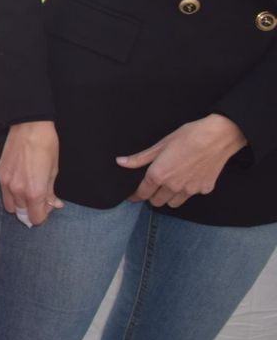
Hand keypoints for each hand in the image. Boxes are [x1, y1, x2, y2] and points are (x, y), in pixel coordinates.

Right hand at [0, 120, 62, 225]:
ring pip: (11, 205)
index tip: (48, 205)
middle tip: (40, 199)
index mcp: (34, 191)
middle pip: (22, 213)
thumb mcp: (54, 171)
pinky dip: (11, 192)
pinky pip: (4, 191)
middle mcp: (17, 190)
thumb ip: (50, 191)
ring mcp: (6, 182)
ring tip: (28, 192)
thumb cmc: (46, 146)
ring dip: (20, 204)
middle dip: (32, 210)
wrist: (29, 126)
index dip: (43, 214)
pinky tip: (20, 180)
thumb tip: (54, 204)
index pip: (35, 218)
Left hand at [118, 114, 246, 207]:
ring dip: (169, 197)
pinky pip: (191, 195)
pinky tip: (190, 177)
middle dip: (152, 196)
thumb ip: (139, 158)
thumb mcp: (160, 145)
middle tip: (154, 186)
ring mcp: (190, 190)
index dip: (135, 195)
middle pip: (156, 202)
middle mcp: (173, 186)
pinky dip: (188, 191)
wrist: (219, 137)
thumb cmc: (188, 136)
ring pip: (173, 203)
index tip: (133, 195)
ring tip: (171, 183)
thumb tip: (121, 162)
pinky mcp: (204, 189)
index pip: (141, 194)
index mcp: (158, 175)